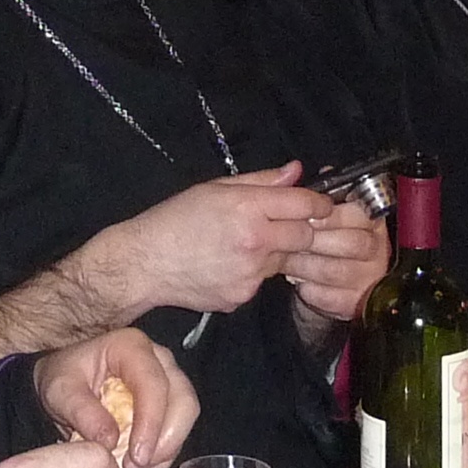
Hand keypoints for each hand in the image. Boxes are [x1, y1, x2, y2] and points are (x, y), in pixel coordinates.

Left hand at [30, 330, 197, 467]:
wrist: (66, 383)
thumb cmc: (64, 378)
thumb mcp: (60, 390)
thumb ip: (82, 412)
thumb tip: (110, 440)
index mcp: (130, 346)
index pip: (153, 383)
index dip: (151, 422)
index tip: (137, 455)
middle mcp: (158, 359)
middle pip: (183, 399)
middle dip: (166, 439)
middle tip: (137, 465)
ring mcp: (167, 379)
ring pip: (186, 415)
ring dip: (166, 448)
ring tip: (134, 466)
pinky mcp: (169, 401)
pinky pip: (179, 429)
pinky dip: (164, 452)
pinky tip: (140, 463)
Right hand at [110, 166, 316, 313]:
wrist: (145, 263)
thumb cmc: (175, 219)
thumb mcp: (215, 188)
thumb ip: (261, 180)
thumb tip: (296, 171)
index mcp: (247, 209)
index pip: (304, 205)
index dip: (318, 204)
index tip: (321, 205)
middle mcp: (255, 243)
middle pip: (305, 237)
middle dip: (301, 230)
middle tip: (283, 225)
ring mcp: (250, 275)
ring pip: (284, 261)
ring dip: (275, 252)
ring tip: (243, 245)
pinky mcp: (243, 297)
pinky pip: (262, 281)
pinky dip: (253, 272)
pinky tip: (228, 264)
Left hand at [284, 198, 390, 326]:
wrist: (329, 285)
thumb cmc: (324, 240)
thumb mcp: (322, 213)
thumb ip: (314, 192)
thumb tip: (301, 171)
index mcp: (372, 220)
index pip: (360, 213)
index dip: (331, 215)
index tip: (307, 216)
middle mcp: (378, 248)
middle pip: (352, 243)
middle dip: (314, 241)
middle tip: (288, 239)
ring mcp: (369, 277)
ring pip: (335, 270)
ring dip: (305, 265)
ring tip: (286, 259)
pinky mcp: (355, 302)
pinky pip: (328, 296)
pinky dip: (308, 288)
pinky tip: (298, 280)